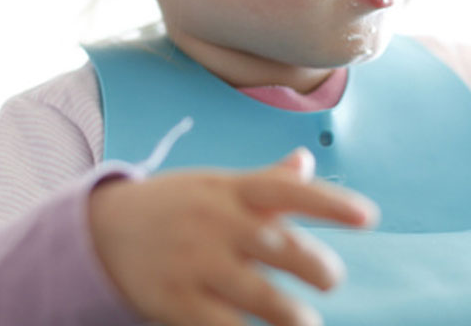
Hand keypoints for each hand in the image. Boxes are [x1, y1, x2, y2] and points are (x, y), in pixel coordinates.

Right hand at [88, 148, 377, 325]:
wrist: (101, 232)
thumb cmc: (176, 207)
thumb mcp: (216, 187)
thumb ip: (266, 182)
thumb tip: (307, 161)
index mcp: (230, 190)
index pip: (287, 190)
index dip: (330, 203)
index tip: (369, 217)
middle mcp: (216, 224)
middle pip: (278, 244)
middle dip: (314, 265)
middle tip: (331, 278)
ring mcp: (195, 265)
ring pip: (258, 294)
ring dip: (291, 315)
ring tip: (305, 325)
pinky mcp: (177, 303)